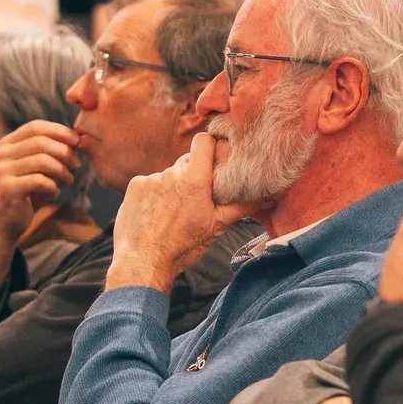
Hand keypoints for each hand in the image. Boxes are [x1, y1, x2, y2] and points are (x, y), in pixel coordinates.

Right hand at [0, 121, 80, 308]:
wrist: (7, 221)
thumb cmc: (27, 190)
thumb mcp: (35, 166)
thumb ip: (48, 149)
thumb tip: (77, 138)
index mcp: (7, 143)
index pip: (36, 127)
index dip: (59, 131)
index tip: (77, 141)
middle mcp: (1, 154)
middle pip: (41, 142)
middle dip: (65, 152)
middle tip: (78, 165)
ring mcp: (2, 171)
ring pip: (42, 161)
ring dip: (62, 170)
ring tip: (69, 180)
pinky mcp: (7, 189)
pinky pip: (40, 181)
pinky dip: (53, 186)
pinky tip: (54, 191)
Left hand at [105, 133, 247, 291]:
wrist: (144, 262)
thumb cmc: (182, 247)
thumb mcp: (216, 227)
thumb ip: (242, 208)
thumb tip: (268, 199)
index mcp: (194, 180)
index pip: (203, 141)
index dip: (209, 145)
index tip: (213, 157)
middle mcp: (171, 174)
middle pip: (186, 163)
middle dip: (192, 177)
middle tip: (194, 201)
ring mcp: (150, 179)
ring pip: (168, 176)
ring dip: (171, 189)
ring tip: (171, 214)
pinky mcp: (134, 187)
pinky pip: (149, 184)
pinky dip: (153, 196)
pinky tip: (154, 215)